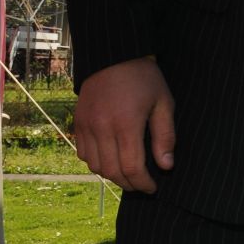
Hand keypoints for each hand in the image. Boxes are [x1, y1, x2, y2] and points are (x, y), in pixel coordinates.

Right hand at [72, 57, 175, 193]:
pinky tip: (110, 160)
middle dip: (129, 184)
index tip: (153, 187)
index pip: (132, 168)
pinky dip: (96, 163)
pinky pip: (83, 154)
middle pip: (112, 172)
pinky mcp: (78, 122)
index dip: (143, 183)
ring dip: (112, 176)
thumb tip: (166, 166)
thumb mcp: (163, 103)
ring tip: (128, 174)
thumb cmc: (144, 79)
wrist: (113, 55)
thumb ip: (165, 136)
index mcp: (126, 124)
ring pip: (95, 166)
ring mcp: (87, 126)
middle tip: (142, 185)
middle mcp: (102, 128)